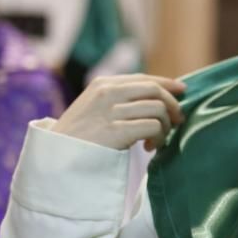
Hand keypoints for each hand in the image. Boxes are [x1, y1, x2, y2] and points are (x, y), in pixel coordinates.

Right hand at [51, 74, 186, 150]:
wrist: (54, 158)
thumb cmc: (78, 136)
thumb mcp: (94, 107)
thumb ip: (119, 98)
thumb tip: (157, 97)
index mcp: (103, 84)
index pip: (144, 79)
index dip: (167, 84)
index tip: (182, 91)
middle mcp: (108, 93)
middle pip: (155, 91)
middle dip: (172, 105)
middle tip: (177, 121)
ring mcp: (111, 111)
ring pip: (157, 109)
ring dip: (165, 127)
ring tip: (156, 140)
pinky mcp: (116, 131)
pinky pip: (152, 127)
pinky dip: (158, 138)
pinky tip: (149, 148)